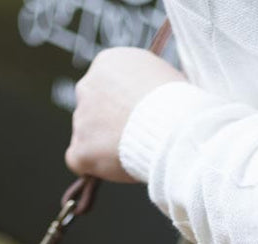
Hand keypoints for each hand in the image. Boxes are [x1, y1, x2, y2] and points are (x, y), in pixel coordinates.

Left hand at [66, 46, 184, 182]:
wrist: (173, 126)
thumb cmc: (179, 101)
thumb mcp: (163, 75)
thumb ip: (145, 83)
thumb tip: (150, 95)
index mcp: (107, 63)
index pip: (107, 84)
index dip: (124, 103)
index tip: (140, 115)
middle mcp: (87, 86)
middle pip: (93, 108)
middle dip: (109, 122)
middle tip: (135, 136)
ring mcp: (80, 119)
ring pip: (87, 134)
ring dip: (104, 144)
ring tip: (134, 151)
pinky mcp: (80, 149)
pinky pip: (78, 160)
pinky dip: (93, 166)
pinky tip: (114, 167)